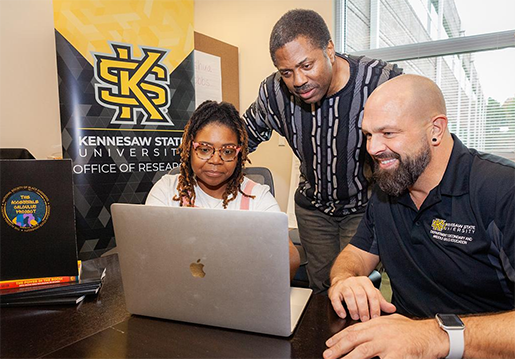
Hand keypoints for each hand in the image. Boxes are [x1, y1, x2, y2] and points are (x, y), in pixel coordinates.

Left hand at [323, 314, 448, 358]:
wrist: (432, 335)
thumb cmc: (413, 330)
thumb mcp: (391, 321)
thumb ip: (377, 324)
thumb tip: (363, 329)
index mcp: (377, 324)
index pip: (353, 330)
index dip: (339, 337)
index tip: (329, 344)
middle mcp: (379, 332)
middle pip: (353, 340)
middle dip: (337, 348)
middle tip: (327, 355)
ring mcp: (387, 343)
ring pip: (362, 351)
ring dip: (348, 358)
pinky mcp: (397, 355)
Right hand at [328, 276, 395, 320]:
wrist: (342, 279)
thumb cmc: (359, 290)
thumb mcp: (371, 293)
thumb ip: (381, 302)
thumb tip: (392, 309)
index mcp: (365, 282)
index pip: (372, 294)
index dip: (374, 307)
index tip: (375, 317)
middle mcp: (354, 282)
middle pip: (360, 295)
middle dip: (363, 309)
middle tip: (365, 319)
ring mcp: (343, 285)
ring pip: (348, 296)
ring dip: (353, 308)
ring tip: (355, 317)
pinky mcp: (334, 291)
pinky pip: (335, 299)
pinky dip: (339, 308)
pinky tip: (343, 315)